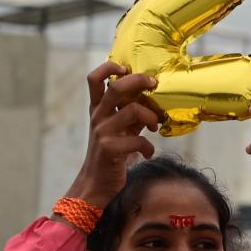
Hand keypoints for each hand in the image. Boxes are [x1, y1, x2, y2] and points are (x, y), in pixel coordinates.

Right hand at [64, 63, 159, 207]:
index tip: (127, 67)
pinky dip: (149, 147)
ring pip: (131, 110)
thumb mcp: (121, 129)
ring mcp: (102, 132)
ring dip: (151, 116)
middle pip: (116, 87)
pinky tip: (148, 153)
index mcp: (98, 110)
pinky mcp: (109, 149)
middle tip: (154, 84)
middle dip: (138, 81)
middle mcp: (98, 117)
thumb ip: (132, 113)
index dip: (109, 67)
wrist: (96, 183)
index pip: (94, 79)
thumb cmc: (112, 154)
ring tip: (155, 126)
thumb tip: (154, 97)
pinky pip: (138, 140)